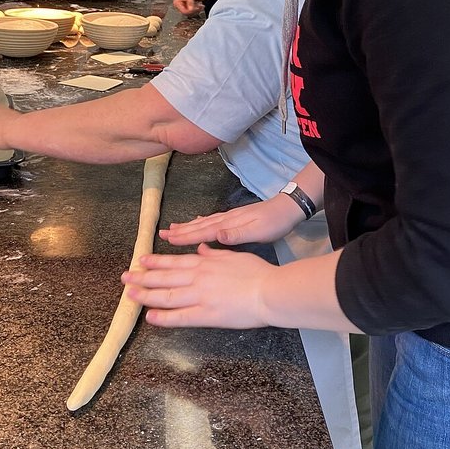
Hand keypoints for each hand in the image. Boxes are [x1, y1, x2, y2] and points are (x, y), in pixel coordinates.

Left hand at [122, 244, 273, 328]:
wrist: (269, 291)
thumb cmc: (257, 273)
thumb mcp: (235, 256)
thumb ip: (215, 253)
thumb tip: (202, 248)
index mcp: (206, 263)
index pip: (174, 261)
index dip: (156, 261)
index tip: (141, 260)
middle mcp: (198, 277)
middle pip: (164, 277)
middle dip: (143, 277)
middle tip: (125, 277)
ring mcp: (200, 296)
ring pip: (166, 295)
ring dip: (146, 295)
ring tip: (130, 295)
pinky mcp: (206, 315)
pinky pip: (179, 317)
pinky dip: (163, 317)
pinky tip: (149, 317)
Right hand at [159, 194, 303, 248]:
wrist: (288, 208)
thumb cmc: (274, 223)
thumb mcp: (258, 231)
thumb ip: (236, 234)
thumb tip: (216, 235)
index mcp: (229, 224)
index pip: (203, 232)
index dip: (185, 237)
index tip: (168, 240)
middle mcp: (226, 219)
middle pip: (199, 226)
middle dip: (180, 231)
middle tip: (161, 234)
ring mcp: (230, 217)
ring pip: (203, 223)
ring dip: (187, 226)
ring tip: (172, 228)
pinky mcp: (235, 218)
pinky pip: (212, 221)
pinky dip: (201, 223)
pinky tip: (197, 223)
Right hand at [172, 0, 209, 16]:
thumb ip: (190, 2)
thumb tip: (190, 9)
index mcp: (177, 2)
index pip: (184, 11)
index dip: (191, 11)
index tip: (197, 8)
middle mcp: (178, 5)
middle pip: (187, 12)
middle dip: (195, 10)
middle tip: (201, 7)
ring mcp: (182, 5)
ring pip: (190, 12)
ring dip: (196, 10)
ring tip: (201, 5)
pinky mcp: (186, 6)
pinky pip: (191, 10)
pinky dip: (196, 8)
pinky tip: (200, 5)